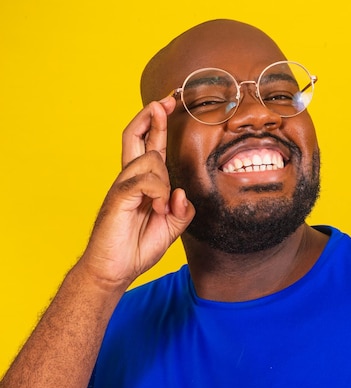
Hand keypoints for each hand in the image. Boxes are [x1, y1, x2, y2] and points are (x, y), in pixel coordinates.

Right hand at [76, 96, 194, 290]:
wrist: (115, 270)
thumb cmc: (138, 247)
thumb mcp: (171, 227)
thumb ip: (183, 210)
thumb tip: (182, 193)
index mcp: (142, 183)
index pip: (149, 146)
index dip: (157, 124)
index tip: (167, 105)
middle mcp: (129, 178)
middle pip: (135, 136)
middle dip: (151, 116)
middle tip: (165, 100)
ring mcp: (122, 186)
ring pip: (149, 160)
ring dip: (164, 182)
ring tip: (160, 209)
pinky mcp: (118, 197)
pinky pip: (145, 181)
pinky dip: (158, 193)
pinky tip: (157, 208)